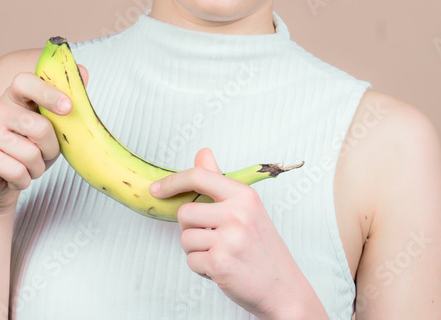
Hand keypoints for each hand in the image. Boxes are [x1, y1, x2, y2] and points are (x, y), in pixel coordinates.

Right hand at [0, 65, 86, 214]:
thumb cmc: (29, 148)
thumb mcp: (51, 126)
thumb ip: (65, 103)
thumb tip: (83, 72)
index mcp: (14, 97)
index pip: (25, 82)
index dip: (48, 92)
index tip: (68, 107)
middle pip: (38, 126)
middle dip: (51, 148)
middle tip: (46, 154)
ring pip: (30, 153)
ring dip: (38, 168)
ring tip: (29, 167)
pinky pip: (18, 171)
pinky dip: (25, 180)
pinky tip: (16, 177)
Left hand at [150, 148, 323, 317]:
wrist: (283, 287)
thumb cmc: (261, 248)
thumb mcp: (247, 209)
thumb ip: (220, 181)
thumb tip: (202, 154)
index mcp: (244, 195)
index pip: (199, 176)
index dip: (173, 182)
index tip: (157, 189)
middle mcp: (237, 214)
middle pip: (184, 212)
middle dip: (190, 229)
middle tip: (212, 238)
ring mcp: (229, 239)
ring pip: (185, 239)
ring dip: (196, 251)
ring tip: (220, 254)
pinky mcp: (220, 263)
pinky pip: (191, 261)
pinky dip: (201, 268)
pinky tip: (221, 268)